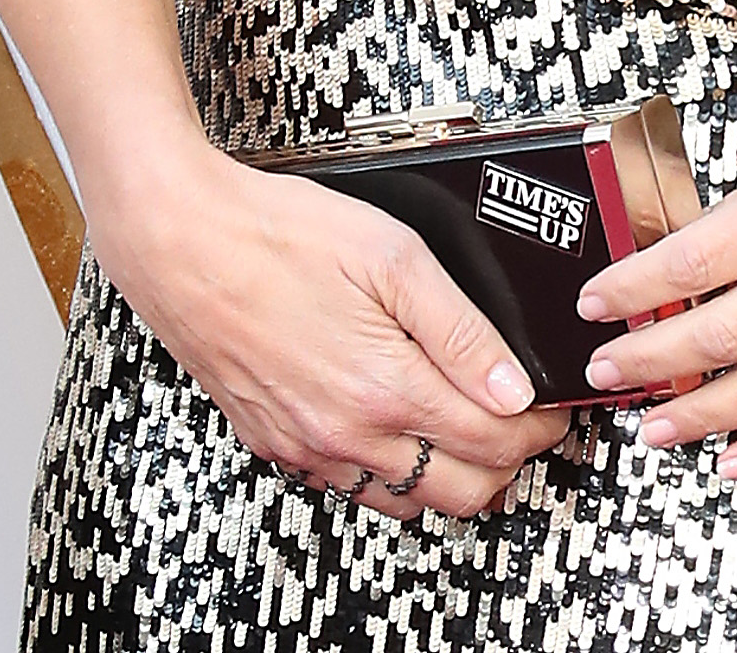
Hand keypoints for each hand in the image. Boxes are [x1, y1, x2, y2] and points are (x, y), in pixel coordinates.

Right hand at [97, 136, 571, 518]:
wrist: (181, 243)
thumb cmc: (277, 236)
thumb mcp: (391, 254)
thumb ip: (460, 326)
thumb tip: (512, 385)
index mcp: (385, 387)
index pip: (493, 442)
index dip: (540, 429)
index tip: (555, 409)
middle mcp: (346, 434)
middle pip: (460, 492)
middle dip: (508, 462)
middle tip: (527, 420)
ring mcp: (308, 448)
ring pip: (407, 501)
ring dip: (453, 474)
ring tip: (472, 423)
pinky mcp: (276, 444)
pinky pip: (353, 488)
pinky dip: (394, 474)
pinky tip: (401, 428)